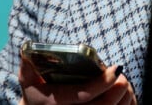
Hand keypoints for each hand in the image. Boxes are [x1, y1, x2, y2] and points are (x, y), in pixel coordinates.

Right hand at [19, 56, 135, 104]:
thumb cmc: (36, 91)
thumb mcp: (28, 78)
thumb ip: (28, 65)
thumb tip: (26, 51)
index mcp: (52, 103)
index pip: (81, 96)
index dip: (101, 83)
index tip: (116, 69)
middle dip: (116, 93)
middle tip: (124, 77)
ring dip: (121, 102)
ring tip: (125, 85)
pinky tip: (125, 98)